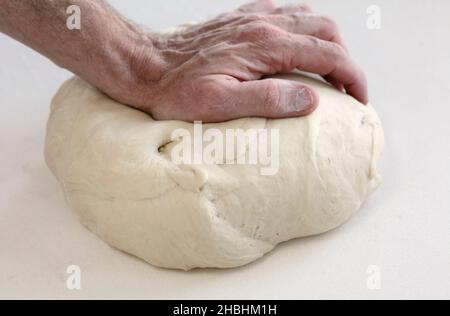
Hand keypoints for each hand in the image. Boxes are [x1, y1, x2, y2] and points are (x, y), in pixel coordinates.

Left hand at [125, 0, 367, 121]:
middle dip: (345, 59)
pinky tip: (295, 44)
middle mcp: (263, 25)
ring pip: (308, 18)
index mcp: (264, 46)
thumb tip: (310, 99)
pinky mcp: (240, 20)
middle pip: (325, 31)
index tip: (359, 99)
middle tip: (347, 88)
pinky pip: (283, 12)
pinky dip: (301, 27)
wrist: (145, 65)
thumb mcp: (219, 104)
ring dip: (327, 42)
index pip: (327, 55)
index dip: (352, 76)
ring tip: (329, 69)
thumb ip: (268, 99)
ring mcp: (252, 19)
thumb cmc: (176, 90)